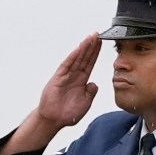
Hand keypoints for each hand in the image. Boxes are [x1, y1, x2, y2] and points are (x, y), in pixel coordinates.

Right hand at [0, 34, 100, 154]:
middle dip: (91, 46)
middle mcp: (74, 76)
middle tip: (97, 33)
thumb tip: (94, 84)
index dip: (95, 53)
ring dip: (83, 47)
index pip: (90, 63)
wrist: (54, 121)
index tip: (101, 42)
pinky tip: (78, 49)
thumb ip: (91, 92)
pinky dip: (72, 57)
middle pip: (84, 57)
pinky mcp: (57, 79)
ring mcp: (65, 76)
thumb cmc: (68, 113)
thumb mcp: (85, 102)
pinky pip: (66, 65)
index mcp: (81, 80)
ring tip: (90, 37)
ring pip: (76, 59)